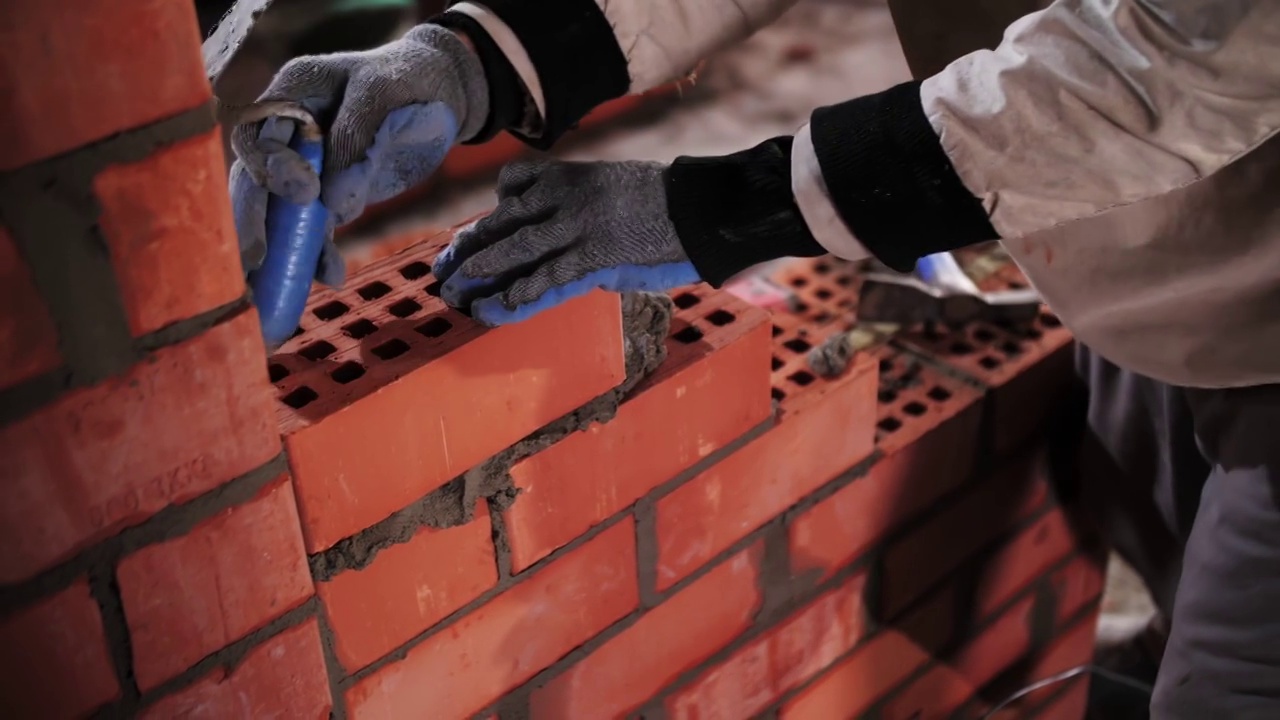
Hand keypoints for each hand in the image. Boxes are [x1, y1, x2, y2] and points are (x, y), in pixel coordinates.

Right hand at [229, 24, 489, 284]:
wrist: (439, 93)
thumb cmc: (410, 81)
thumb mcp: (385, 95)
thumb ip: (354, 140)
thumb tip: (329, 201)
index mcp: (291, 92)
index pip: (257, 134)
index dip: (271, 168)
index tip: (305, 194)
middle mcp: (285, 130)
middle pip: (255, 181)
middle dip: (253, 224)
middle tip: (255, 265)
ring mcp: (303, 165)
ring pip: (278, 213)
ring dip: (279, 252)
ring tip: (275, 292)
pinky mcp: (325, 193)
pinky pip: (313, 228)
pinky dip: (319, 254)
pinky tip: (332, 277)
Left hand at [432, 160, 701, 325]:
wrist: (697, 207)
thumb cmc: (659, 200)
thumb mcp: (609, 185)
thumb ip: (575, 196)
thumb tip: (545, 216)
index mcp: (569, 177)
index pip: (512, 189)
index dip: (484, 219)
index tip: (461, 239)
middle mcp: (565, 199)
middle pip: (503, 222)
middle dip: (468, 248)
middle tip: (441, 269)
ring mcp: (579, 228)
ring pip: (517, 249)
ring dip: (482, 273)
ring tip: (454, 292)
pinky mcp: (596, 257)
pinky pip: (550, 278)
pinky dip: (523, 292)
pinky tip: (497, 307)